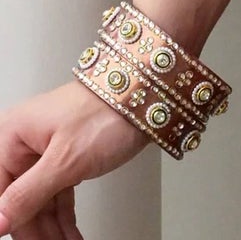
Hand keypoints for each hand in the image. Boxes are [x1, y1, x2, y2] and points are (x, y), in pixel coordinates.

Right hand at [0, 80, 151, 238]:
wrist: (147, 94)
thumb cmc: (107, 110)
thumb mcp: (64, 160)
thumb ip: (27, 195)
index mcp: (11, 136)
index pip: (0, 193)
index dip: (9, 221)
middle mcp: (23, 144)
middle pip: (18, 202)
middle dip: (35, 232)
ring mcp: (44, 152)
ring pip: (38, 204)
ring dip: (51, 231)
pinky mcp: (64, 158)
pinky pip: (55, 196)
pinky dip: (63, 219)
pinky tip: (69, 237)